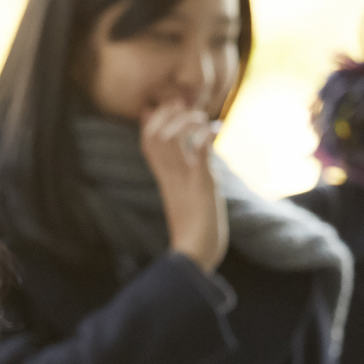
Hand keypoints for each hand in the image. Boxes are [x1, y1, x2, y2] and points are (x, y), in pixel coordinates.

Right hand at [140, 101, 227, 271]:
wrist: (194, 253)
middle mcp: (168, 174)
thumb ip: (182, 176)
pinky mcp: (200, 183)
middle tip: (190, 110)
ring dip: (188, 120)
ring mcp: (183, 178)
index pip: (146, 139)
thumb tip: (188, 165)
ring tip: (204, 120)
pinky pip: (200, 150)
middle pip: (154, 132)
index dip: (155, 118)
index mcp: (163, 177)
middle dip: (169, 113)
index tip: (175, 110)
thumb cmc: (193, 227)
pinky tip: (217, 130)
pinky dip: (208, 134)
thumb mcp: (184, 195)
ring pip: (172, 136)